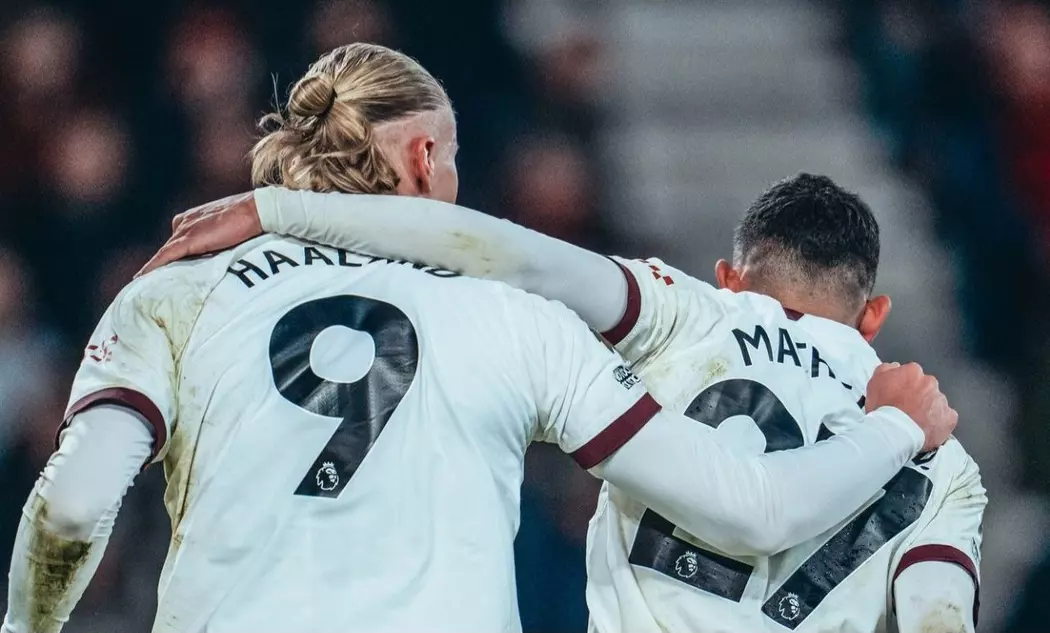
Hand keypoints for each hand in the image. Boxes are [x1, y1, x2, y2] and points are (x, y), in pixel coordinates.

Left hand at [137, 191, 262, 276]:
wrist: (255, 210)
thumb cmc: (248, 219)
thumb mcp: (228, 230)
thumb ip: (217, 240)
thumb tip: (217, 256)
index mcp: (192, 218)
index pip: (177, 241)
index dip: (173, 257)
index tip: (167, 270)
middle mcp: (184, 222)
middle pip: (168, 248)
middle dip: (162, 265)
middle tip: (151, 283)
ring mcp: (184, 230)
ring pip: (163, 254)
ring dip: (154, 269)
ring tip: (142, 285)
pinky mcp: (187, 240)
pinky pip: (164, 257)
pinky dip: (151, 268)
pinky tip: (141, 279)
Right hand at [865, 362, 956, 451]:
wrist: (895, 432)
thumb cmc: (884, 409)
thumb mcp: (874, 382)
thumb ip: (886, 369)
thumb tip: (895, 366)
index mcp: (912, 372)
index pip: (912, 373)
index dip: (904, 385)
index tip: (899, 394)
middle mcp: (930, 383)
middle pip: (926, 386)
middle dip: (918, 395)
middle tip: (906, 408)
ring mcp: (941, 400)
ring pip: (936, 401)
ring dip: (928, 408)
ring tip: (914, 420)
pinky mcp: (949, 417)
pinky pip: (946, 417)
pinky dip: (938, 421)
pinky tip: (925, 427)